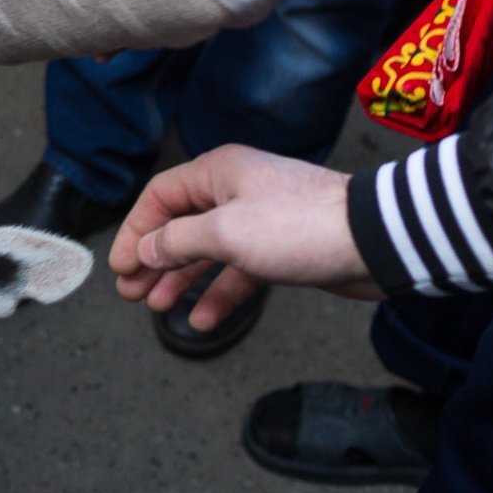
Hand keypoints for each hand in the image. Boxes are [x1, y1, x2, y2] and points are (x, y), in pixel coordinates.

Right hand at [107, 146, 380, 331]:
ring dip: (182, 280)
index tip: (119, 268)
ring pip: (207, 251)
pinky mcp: (280, 250)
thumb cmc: (297, 227)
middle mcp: (235, 191)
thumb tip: (145, 249)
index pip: (159, 198)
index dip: (134, 232)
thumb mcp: (225, 233)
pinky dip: (220, 293)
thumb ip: (177, 241)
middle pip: (180, 226)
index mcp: (218, 172)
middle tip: (132, 293)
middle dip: (153, 260)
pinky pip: (239, 271)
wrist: (372, 242)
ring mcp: (258, 221)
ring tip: (159, 307)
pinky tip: (204, 320)